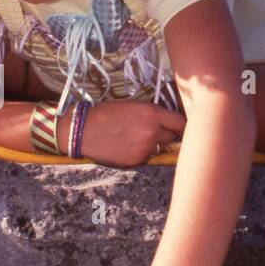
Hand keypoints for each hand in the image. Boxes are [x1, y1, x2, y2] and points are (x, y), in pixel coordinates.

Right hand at [68, 99, 186, 165]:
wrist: (84, 131)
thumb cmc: (106, 114)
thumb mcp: (132, 105)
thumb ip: (152, 113)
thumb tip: (167, 121)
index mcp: (151, 113)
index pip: (180, 122)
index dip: (180, 125)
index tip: (179, 127)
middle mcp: (151, 131)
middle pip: (171, 136)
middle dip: (164, 134)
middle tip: (151, 131)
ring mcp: (145, 148)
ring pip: (158, 147)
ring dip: (151, 144)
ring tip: (132, 138)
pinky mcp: (137, 160)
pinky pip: (146, 156)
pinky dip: (140, 152)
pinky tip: (126, 146)